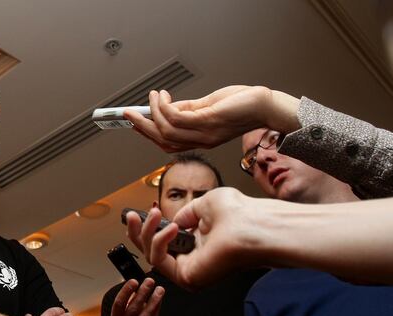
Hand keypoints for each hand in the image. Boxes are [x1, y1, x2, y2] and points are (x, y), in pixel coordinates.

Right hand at [109, 278, 163, 315]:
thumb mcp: (131, 308)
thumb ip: (134, 297)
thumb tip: (140, 282)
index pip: (118, 303)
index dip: (125, 291)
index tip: (134, 281)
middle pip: (132, 308)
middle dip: (142, 293)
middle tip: (150, 281)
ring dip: (153, 300)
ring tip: (159, 289)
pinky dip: (156, 309)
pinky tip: (160, 299)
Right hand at [125, 86, 299, 151]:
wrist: (265, 106)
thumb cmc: (242, 106)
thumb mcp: (210, 108)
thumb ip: (189, 109)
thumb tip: (167, 106)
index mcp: (200, 140)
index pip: (168, 143)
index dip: (148, 133)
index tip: (136, 121)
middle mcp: (200, 141)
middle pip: (162, 140)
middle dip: (141, 126)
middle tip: (127, 114)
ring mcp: (203, 134)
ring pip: (166, 130)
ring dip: (153, 112)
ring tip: (152, 98)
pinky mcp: (207, 122)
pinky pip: (176, 118)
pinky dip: (165, 107)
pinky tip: (164, 96)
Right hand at [129, 188, 264, 290]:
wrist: (254, 227)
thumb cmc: (240, 214)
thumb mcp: (206, 203)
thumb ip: (186, 212)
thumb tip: (174, 220)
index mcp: (198, 242)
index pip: (164, 240)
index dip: (148, 227)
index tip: (139, 213)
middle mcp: (192, 258)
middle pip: (152, 250)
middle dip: (138, 232)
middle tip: (132, 216)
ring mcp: (189, 270)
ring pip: (151, 256)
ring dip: (146, 233)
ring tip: (153, 216)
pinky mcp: (187, 278)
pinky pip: (159, 261)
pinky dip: (158, 242)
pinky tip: (170, 229)